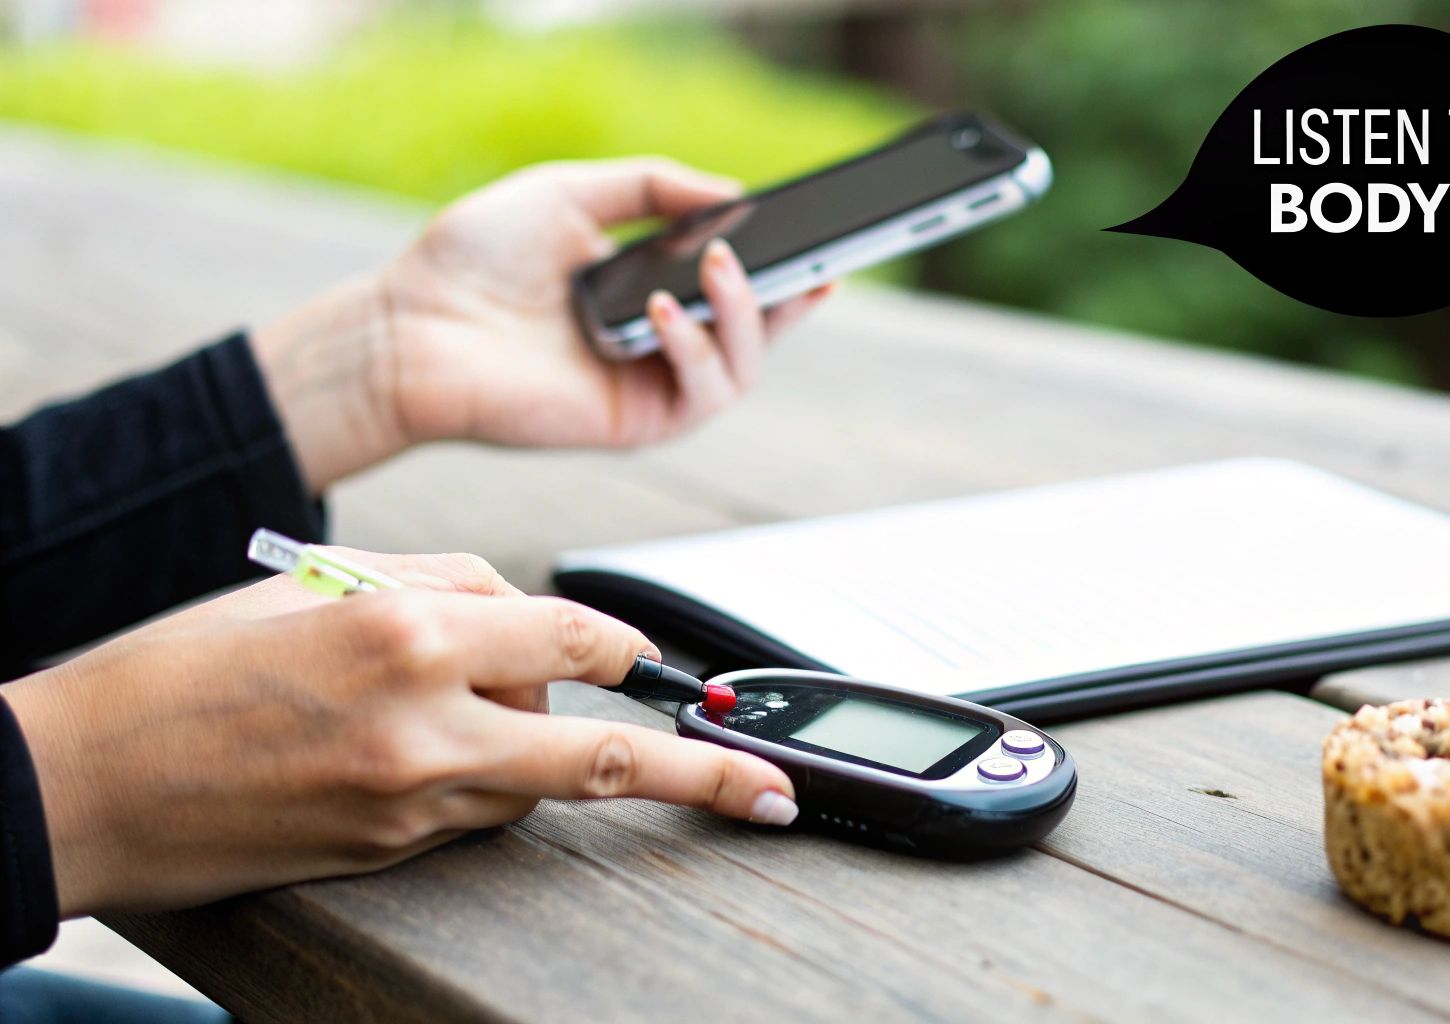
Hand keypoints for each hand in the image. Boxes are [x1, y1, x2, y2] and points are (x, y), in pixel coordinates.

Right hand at [2, 549, 796, 916]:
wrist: (79, 782)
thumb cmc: (182, 667)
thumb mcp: (313, 587)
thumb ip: (438, 588)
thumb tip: (529, 612)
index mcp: (405, 629)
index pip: (570, 633)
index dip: (623, 644)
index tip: (651, 655)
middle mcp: (422, 722)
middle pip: (601, 750)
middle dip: (700, 772)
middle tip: (767, 790)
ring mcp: (406, 803)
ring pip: (538, 780)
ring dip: (546, 747)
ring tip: (472, 707)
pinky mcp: (385, 854)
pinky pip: (476, 813)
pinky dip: (484, 779)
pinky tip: (421, 749)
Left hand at [252, 159, 835, 491]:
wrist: (405, 327)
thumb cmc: (470, 263)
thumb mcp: (569, 193)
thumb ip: (649, 186)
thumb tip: (729, 193)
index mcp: (646, 292)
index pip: (734, 288)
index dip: (785, 272)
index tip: (823, 247)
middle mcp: (655, 345)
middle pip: (756, 334)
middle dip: (789, 299)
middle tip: (802, 261)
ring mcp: (645, 386)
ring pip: (741, 369)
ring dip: (745, 319)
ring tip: (719, 268)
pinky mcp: (629, 421)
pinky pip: (697, 397)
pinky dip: (696, 353)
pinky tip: (666, 313)